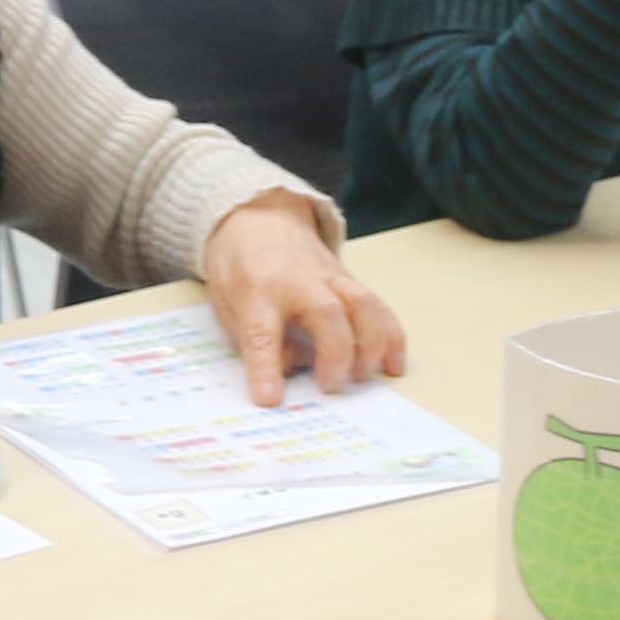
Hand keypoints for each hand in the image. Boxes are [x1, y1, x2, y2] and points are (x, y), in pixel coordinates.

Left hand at [195, 197, 402, 405]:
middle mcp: (299, 281)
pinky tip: (393, 364)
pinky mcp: (352, 282)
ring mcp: (331, 278)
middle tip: (331, 386)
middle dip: (336, 353)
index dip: (266, 367)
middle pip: (326, 313)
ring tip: (367, 378)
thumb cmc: (241, 267)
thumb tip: (289, 370)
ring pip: (363, 304)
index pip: (261, 331)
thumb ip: (252, 338)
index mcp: (256, 288)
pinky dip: (391, 336)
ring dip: (372, 345)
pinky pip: (378, 306)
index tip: (270, 400)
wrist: (262, 219)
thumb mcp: (226, 301)